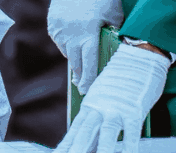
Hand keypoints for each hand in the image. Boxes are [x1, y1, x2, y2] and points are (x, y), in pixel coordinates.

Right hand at [47, 0, 123, 93]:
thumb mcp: (114, 15)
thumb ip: (110, 35)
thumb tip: (107, 52)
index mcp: (87, 31)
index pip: (88, 62)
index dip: (89, 79)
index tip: (88, 91)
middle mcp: (69, 31)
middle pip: (74, 60)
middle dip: (80, 74)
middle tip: (82, 85)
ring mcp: (58, 26)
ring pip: (65, 50)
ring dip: (73, 57)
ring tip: (79, 63)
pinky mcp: (52, 20)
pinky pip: (58, 39)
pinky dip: (66, 44)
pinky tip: (72, 44)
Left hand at [55, 44, 169, 152]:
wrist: (136, 58)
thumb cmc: (120, 79)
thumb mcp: (102, 96)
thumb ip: (95, 115)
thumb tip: (89, 135)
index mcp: (89, 106)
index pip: (75, 130)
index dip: (66, 144)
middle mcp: (99, 108)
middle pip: (84, 133)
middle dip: (75, 149)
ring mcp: (116, 109)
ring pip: (105, 133)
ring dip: (100, 149)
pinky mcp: (134, 111)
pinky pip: (131, 132)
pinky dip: (128, 145)